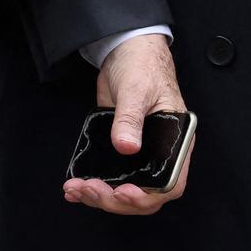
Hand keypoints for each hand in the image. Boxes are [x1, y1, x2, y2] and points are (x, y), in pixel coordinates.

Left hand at [64, 33, 189, 215]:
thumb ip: (131, 118)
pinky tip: (75, 188)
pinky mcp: (118, 151)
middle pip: (143, 194)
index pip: (169, 184)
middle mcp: (159, 155)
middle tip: (89, 190)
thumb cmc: (142, 67)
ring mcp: (139, 155)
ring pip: (124, 190)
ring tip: (76, 190)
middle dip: (114, 199)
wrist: (125, 51)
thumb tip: (126, 146)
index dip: (148, 196)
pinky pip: (109, 176)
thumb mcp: (137, 90)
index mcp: (175, 144)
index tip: (123, 193)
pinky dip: (93, 186)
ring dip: (100, 196)